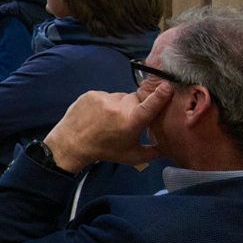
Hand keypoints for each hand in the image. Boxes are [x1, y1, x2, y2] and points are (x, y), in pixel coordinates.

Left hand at [43, 84, 173, 171]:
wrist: (71, 143)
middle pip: (137, 100)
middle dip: (136, 108)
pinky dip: (106, 103)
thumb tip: (170, 147)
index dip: (161, 95)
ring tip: (110, 119)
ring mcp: (104, 98)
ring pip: (121, 97)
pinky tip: (99, 115)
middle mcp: (119, 107)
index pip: (150, 105)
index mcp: (131, 121)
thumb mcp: (133, 156)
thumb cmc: (105, 151)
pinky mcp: (92, 93)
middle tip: (127, 120)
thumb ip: (155, 152)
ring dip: (120, 105)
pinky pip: (107, 96)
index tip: (167, 86)